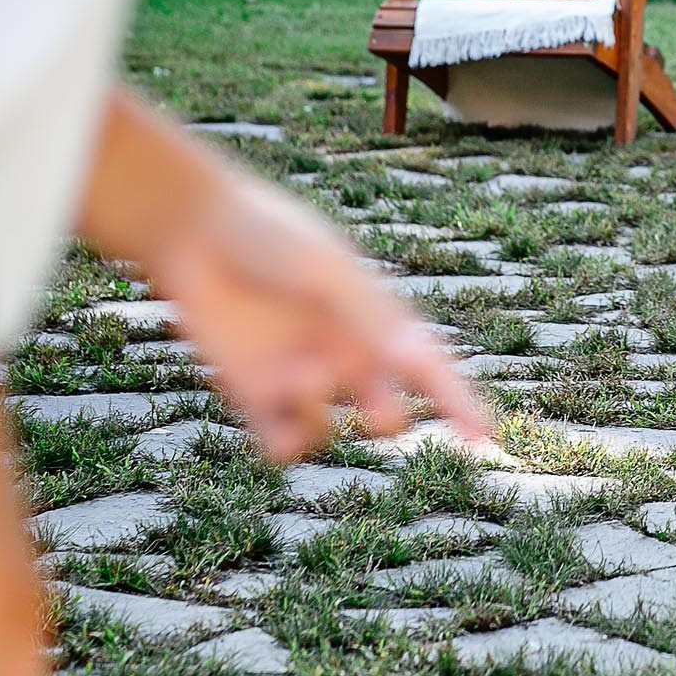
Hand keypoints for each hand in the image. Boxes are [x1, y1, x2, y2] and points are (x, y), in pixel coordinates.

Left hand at [141, 175, 489, 459]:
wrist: (191, 228)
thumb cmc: (268, 237)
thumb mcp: (325, 272)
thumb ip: (368, 317)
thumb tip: (417, 359)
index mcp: (373, 321)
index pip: (429, 368)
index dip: (459, 402)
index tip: (483, 436)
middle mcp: (342, 354)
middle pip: (386, 413)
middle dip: (388, 419)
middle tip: (379, 411)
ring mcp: (297, 376)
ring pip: (330, 430)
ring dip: (320, 415)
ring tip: (294, 376)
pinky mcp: (252, 394)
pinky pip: (282, 445)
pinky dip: (287, 447)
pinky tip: (278, 430)